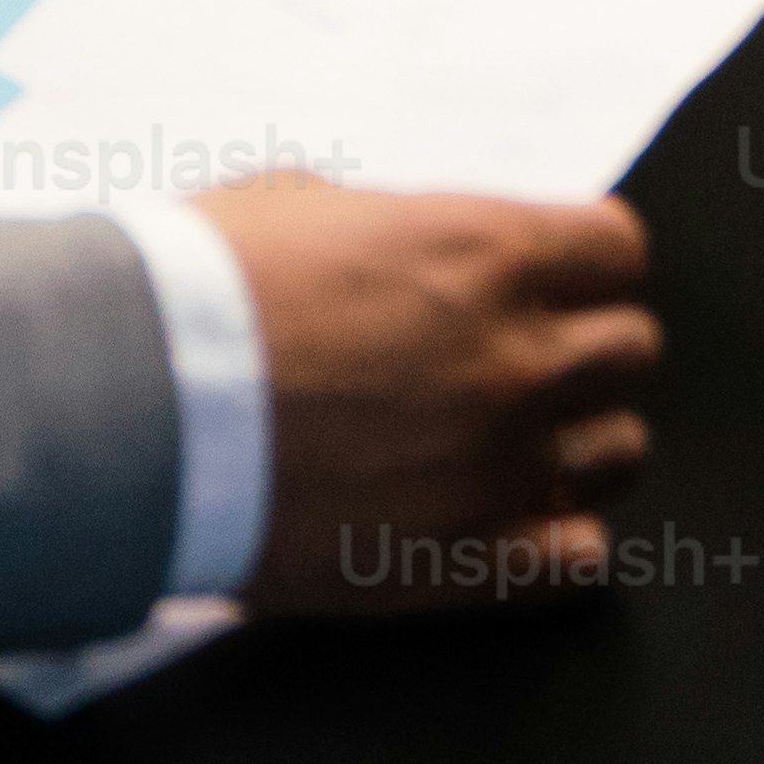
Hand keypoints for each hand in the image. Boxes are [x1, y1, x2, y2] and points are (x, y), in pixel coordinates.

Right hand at [204, 178, 660, 612]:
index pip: (618, 250)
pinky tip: (500, 516)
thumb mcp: (302, 202)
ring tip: (505, 441)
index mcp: (484, 250)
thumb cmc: (198, 294)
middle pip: (631, 350)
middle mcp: (516, 357)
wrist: (132, 412)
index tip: (549, 279)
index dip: (581, 262)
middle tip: (515, 358)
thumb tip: (418, 248)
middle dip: (581, 346)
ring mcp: (501, 466)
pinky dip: (554, 536)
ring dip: (573, 441)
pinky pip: (582, 556)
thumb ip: (399, 228)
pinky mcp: (467, 561)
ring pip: (621, 453)